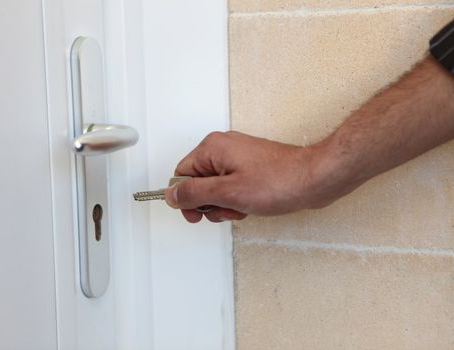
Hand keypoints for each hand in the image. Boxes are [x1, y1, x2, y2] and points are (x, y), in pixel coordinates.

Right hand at [164, 131, 323, 222]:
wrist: (315, 179)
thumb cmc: (279, 181)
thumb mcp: (228, 192)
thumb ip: (194, 193)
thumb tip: (171, 195)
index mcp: (212, 148)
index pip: (181, 175)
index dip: (187, 198)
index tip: (197, 214)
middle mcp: (223, 148)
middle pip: (198, 182)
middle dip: (210, 203)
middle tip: (227, 209)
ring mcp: (238, 157)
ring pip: (215, 187)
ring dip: (225, 204)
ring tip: (243, 207)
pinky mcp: (250, 166)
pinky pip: (232, 186)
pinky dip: (237, 199)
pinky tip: (251, 205)